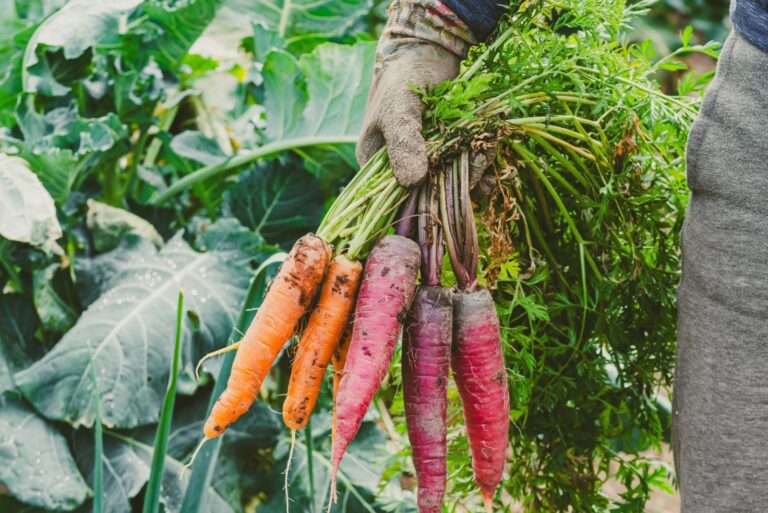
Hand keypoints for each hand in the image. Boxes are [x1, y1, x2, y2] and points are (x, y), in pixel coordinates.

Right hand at [356, 1, 474, 187]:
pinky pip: (464, 171)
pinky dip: (479, 167)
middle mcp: (400, 168)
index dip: (423, 201)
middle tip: (478, 157)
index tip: (449, 186)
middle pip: (428, 194)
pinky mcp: (447, 153)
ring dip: (473, 172)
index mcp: (377, 164)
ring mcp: (426, 162)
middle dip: (456, 182)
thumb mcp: (399, 108)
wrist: (428, 50)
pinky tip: (490, 155)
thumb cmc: (405, 76)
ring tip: (487, 150)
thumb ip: (404, 142)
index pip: (396, 200)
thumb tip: (412, 181)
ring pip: (450, 184)